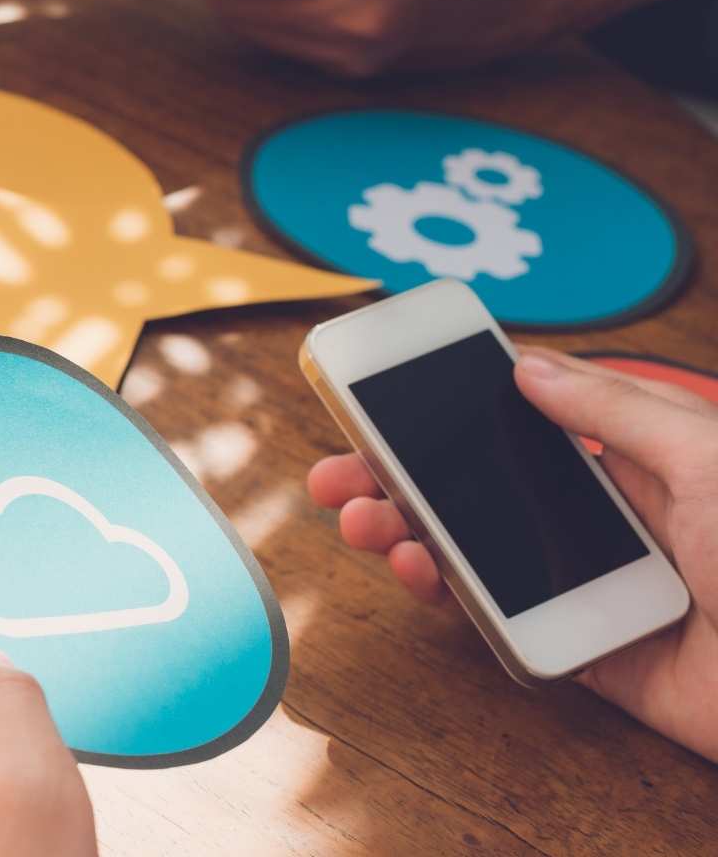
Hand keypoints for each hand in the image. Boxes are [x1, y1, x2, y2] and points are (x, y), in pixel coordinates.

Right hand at [309, 348, 717, 760]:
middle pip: (484, 488)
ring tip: (362, 518)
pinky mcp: (580, 652)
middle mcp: (610, 521)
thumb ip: (617, 412)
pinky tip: (417, 566)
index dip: (457, 410)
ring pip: (476, 551)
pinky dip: (446, 592)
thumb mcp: (711, 459)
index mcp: (646, 464)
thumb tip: (531, 366)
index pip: (530, 425)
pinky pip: (497, 619)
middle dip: (404, 474)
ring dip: (407, 528)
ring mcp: (587, 586)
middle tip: (339, 467)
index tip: (391, 396)